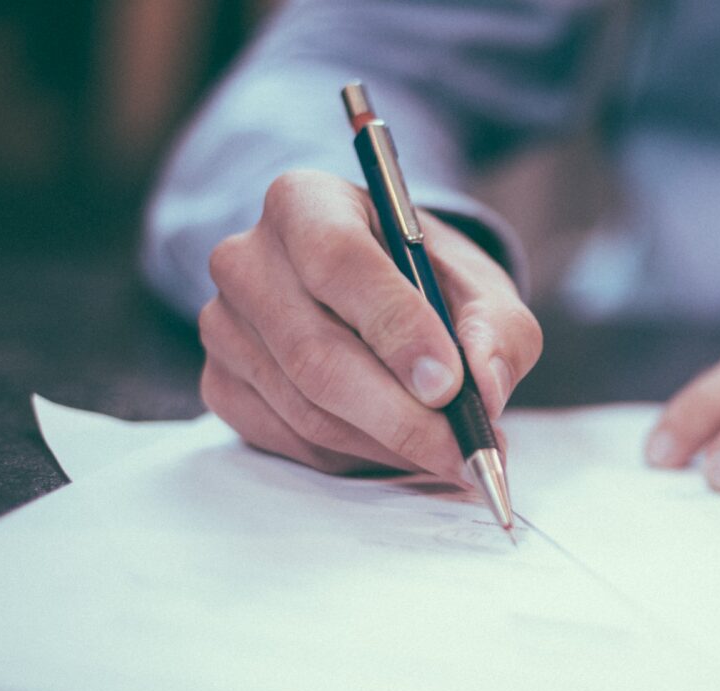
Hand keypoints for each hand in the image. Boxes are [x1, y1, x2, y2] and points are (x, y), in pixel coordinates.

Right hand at [198, 169, 540, 479]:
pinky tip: (398, 448)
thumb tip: (485, 387)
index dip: (396, 328)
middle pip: (316, 353)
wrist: (377, 296)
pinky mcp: (221, 384)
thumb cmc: (427, 282)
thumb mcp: (480, 287)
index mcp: (305, 202)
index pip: (338, 261)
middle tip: (464, 450)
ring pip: (306, 409)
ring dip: (387, 445)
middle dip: (401, 415)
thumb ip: (497, 329)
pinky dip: (355, 458)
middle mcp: (247, 259)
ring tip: (448, 453)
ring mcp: (223, 325)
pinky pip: (290, 441)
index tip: (449, 385)